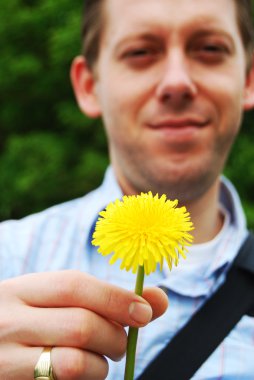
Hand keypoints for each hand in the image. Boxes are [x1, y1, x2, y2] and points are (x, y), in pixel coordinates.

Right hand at [0, 270, 167, 378]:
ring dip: (101, 365)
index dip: (116, 298)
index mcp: (21, 291)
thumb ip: (102, 297)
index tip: (145, 312)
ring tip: (98, 360)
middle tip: (120, 343)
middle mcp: (10, 322)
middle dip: (115, 336)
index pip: (74, 286)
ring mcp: (7, 360)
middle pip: (82, 325)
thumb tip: (159, 299)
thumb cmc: (31, 322)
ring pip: (75, 363)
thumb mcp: (52, 301)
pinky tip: (79, 374)